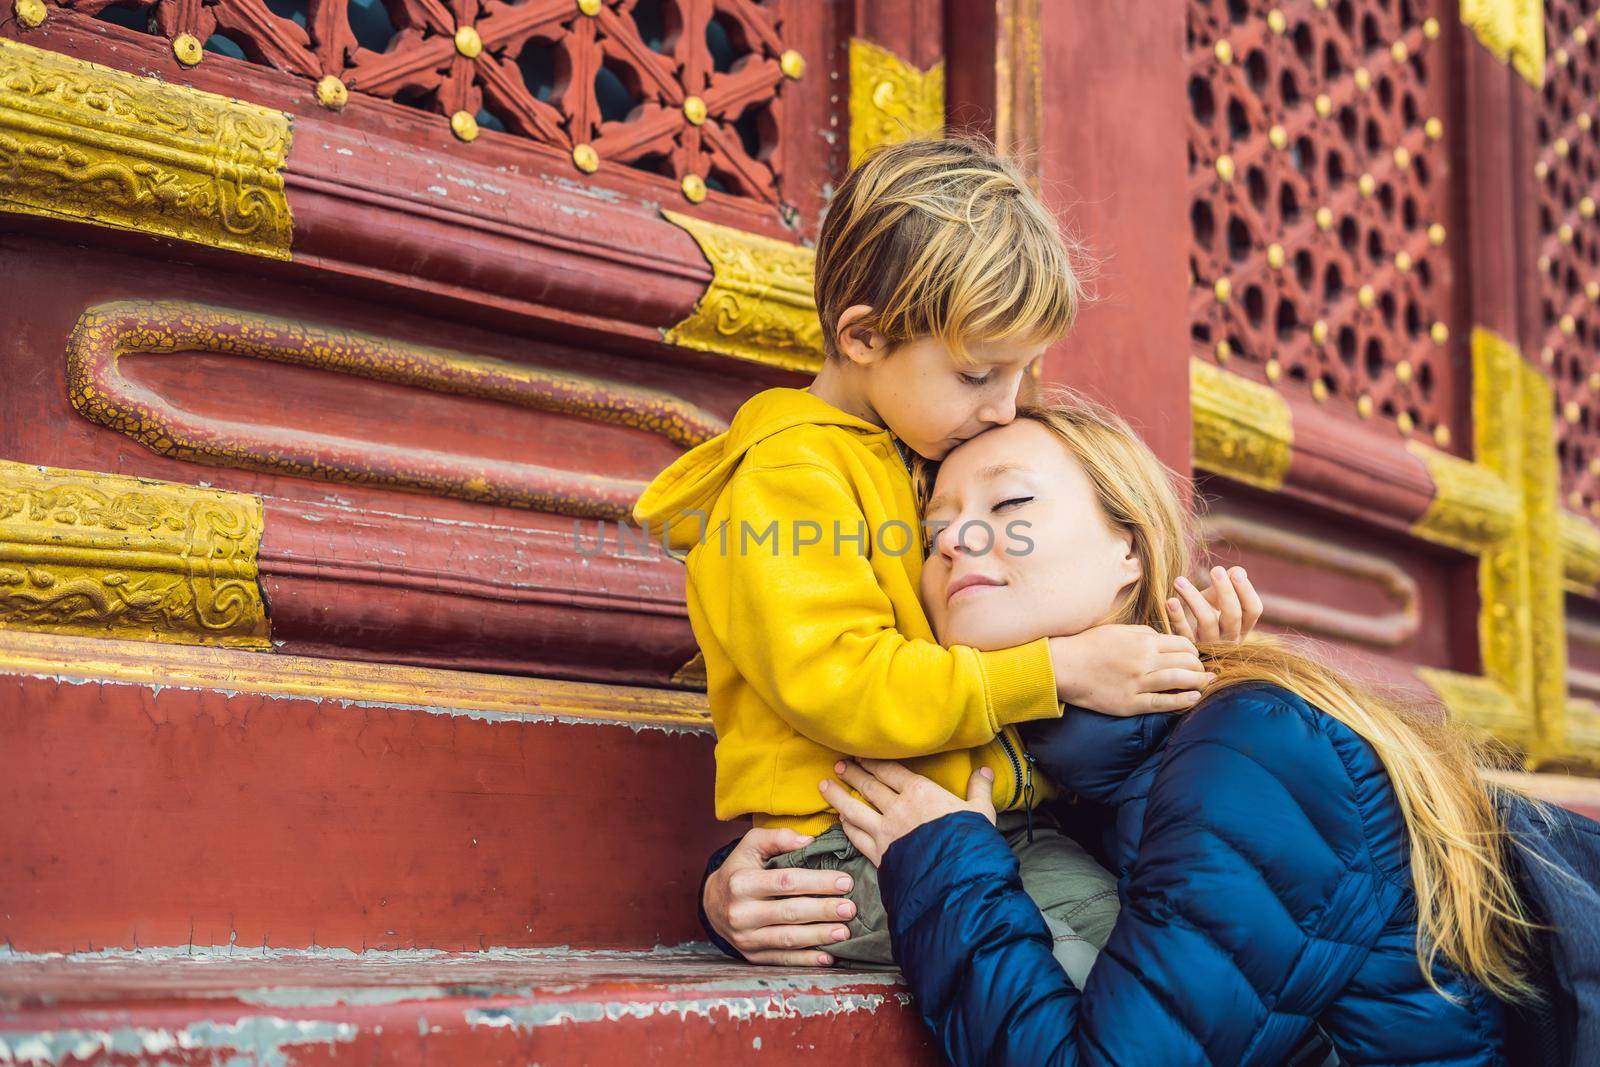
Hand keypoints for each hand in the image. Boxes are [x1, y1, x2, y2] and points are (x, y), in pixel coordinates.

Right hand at [702, 827, 856, 965]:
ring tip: (844, 931)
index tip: (844, 882)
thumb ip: (778, 837)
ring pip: (788, 939)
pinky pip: (782, 960)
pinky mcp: (751, 956)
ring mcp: (745, 938)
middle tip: (850, 908)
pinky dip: (806, 960)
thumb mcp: (751, 845)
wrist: (713, 903)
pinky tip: (828, 956)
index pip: (785, 882)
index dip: (817, 882)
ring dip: (819, 936)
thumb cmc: (740, 868)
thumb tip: (809, 841)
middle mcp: (740, 913)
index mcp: (741, 883)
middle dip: (823, 910)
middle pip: (789, 912)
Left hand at [821, 760, 995, 866]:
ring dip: (838, 796)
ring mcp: (885, 832)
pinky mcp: (879, 855)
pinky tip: (840, 821)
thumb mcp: (981, 812)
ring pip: (854, 809)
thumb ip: (979, 789)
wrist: (958, 880)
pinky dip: (846, 826)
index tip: (860, 755)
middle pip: (868, 786)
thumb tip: (986, 771)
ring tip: (825, 785)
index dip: (872, 761)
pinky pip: (856, 837)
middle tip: (839, 765)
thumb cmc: (971, 843)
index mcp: (920, 792)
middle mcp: (897, 809)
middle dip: (852, 773)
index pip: (890, 771)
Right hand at [1049, 625, 1212, 714]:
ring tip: (1207, 683)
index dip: (1193, 650)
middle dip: (1199, 666)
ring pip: (1179, 681)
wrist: (1064, 666)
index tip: (1194, 656)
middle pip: (1185, 662)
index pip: (1181, 644)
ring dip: (1198, 682)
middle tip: (1203, 671)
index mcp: (1142, 641)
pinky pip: (1163, 703)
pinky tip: (1194, 698)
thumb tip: (1165, 638)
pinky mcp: (1130, 703)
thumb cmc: (1089, 645)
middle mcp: (1144, 661)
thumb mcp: (1118, 630)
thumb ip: (1144, 632)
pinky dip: (1182, 701)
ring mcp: (1137, 683)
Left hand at [1166, 565, 1262, 643]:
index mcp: (1242, 627)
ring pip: (1207, 622)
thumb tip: (1239, 571)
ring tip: (1179, 580)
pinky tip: (1170, 601)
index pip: (1253, 610)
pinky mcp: (1188, 649)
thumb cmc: (1205, 615)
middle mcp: (1229, 639)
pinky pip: (1184, 633)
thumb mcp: (1218, 600)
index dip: (1247, 591)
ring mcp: (1209, 646)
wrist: (1182, 645)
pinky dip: (1177, 617)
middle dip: (1226, 591)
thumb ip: (1228, 585)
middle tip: (1216, 569)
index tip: (1236, 572)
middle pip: (1233, 616)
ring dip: (1194, 598)